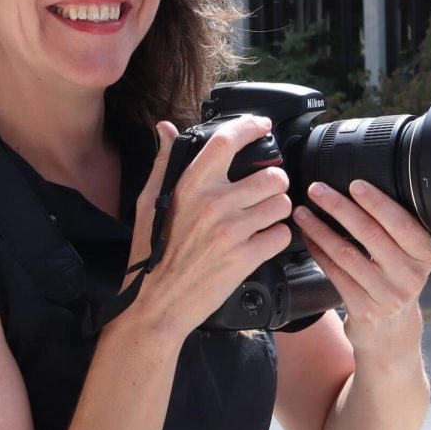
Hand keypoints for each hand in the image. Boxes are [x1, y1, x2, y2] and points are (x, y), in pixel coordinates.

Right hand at [127, 115, 292, 337]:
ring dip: (277, 210)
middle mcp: (214, 203)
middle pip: (272, 175)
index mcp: (191, 185)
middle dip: (274, 183)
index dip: (251, 127)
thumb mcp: (148, 203)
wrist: (158, 303)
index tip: (262, 126)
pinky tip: (259, 242)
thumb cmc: (152, 254)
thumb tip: (167, 129)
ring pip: (282, 204)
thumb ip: (164, 163)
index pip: (227, 142)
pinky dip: (276, 238)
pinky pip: (281, 235)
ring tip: (261, 219)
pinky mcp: (246, 257)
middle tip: (264, 192)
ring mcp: (232, 231)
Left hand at [293, 180, 430, 354]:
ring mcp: (386, 295)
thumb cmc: (395, 284)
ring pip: (347, 253)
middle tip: (318, 190)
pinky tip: (308, 238)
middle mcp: (409, 275)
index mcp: (424, 255)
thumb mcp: (408, 259)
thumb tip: (359, 192)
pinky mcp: (364, 309)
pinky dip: (318, 251)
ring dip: (320, 229)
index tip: (354, 184)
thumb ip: (394, 232)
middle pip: (370, 234)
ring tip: (303, 213)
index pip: (401, 223)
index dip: (377, 202)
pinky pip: (335, 273)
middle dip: (340, 207)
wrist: (392, 334)